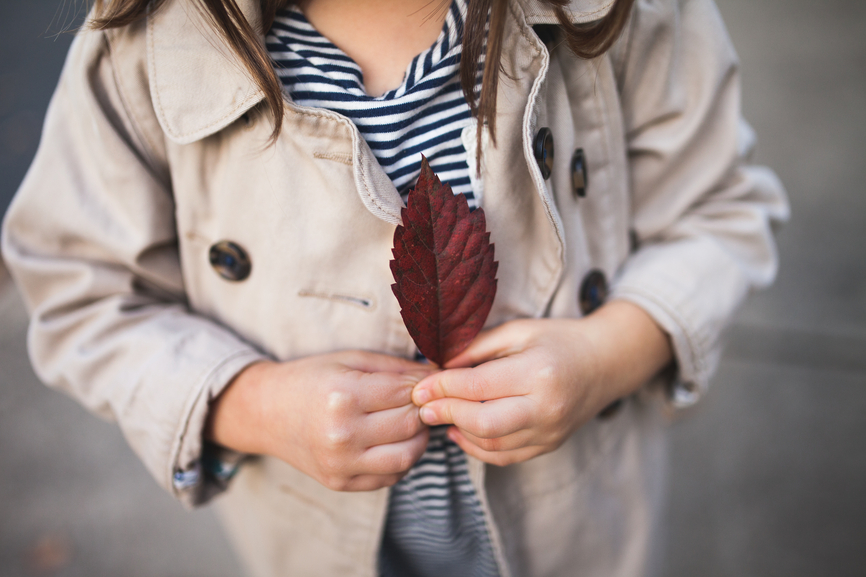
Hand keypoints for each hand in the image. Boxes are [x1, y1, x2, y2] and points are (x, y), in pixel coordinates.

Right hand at [206, 351, 434, 490]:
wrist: (265, 412)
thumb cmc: (310, 379)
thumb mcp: (350, 360)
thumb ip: (395, 368)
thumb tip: (438, 374)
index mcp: (344, 396)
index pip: (407, 393)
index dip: (424, 385)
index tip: (427, 380)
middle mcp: (342, 434)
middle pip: (411, 424)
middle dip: (424, 409)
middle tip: (422, 400)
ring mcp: (341, 464)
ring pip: (408, 455)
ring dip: (419, 437)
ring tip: (410, 421)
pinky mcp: (341, 483)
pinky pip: (390, 476)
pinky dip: (402, 459)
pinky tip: (393, 441)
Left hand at [411, 301, 671, 465]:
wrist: (605, 362)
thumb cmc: (558, 340)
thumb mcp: (518, 331)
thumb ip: (477, 348)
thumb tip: (438, 366)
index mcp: (538, 372)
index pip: (478, 387)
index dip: (442, 388)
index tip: (419, 387)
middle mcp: (546, 407)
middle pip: (483, 423)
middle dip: (446, 415)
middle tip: (423, 408)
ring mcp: (550, 431)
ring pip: (492, 444)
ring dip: (459, 432)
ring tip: (440, 416)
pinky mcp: (550, 445)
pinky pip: (506, 456)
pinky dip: (478, 448)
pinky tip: (461, 433)